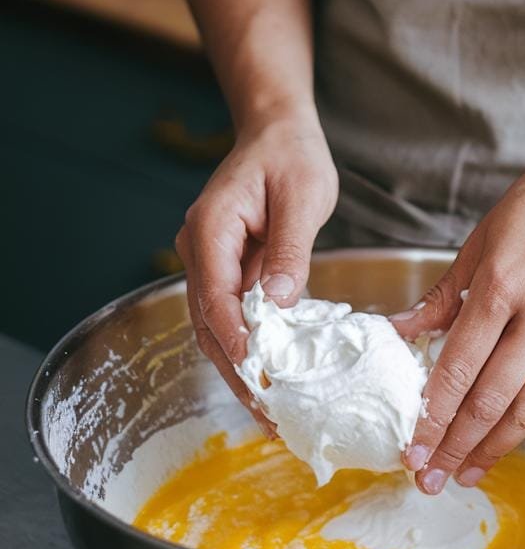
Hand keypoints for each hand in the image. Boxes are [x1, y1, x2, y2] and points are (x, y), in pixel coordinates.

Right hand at [176, 109, 337, 414]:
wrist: (277, 132)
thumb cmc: (291, 156)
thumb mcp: (302, 197)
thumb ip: (290, 250)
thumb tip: (279, 303)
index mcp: (210, 229)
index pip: (214, 296)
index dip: (235, 340)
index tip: (257, 376)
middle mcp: (199, 250)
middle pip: (209, 324)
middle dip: (236, 372)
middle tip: (268, 416)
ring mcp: (208, 263)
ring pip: (216, 329)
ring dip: (241, 370)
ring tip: (271, 413)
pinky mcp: (225, 272)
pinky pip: (232, 318)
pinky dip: (250, 351)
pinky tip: (273, 380)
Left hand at [392, 136, 524, 493]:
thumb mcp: (482, 239)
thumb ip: (442, 296)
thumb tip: (398, 332)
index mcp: (502, 285)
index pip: (457, 368)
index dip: (432, 416)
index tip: (412, 447)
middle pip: (489, 400)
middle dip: (454, 446)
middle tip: (428, 478)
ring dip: (492, 449)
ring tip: (465, 475)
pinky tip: (505, 440)